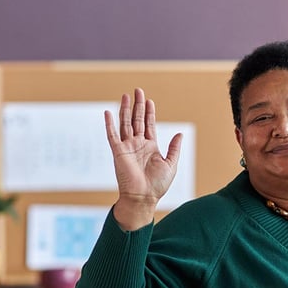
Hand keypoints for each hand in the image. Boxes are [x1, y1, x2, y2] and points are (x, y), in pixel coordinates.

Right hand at [105, 87, 181, 230]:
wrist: (144, 196)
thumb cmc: (158, 185)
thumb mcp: (171, 164)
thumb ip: (174, 148)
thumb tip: (180, 134)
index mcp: (150, 147)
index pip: (149, 125)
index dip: (149, 113)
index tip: (149, 101)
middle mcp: (138, 145)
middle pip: (137, 120)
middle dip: (138, 105)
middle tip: (138, 90)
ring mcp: (127, 147)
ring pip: (125, 123)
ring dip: (126, 109)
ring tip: (126, 95)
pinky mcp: (118, 152)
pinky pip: (112, 135)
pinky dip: (109, 124)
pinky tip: (108, 112)